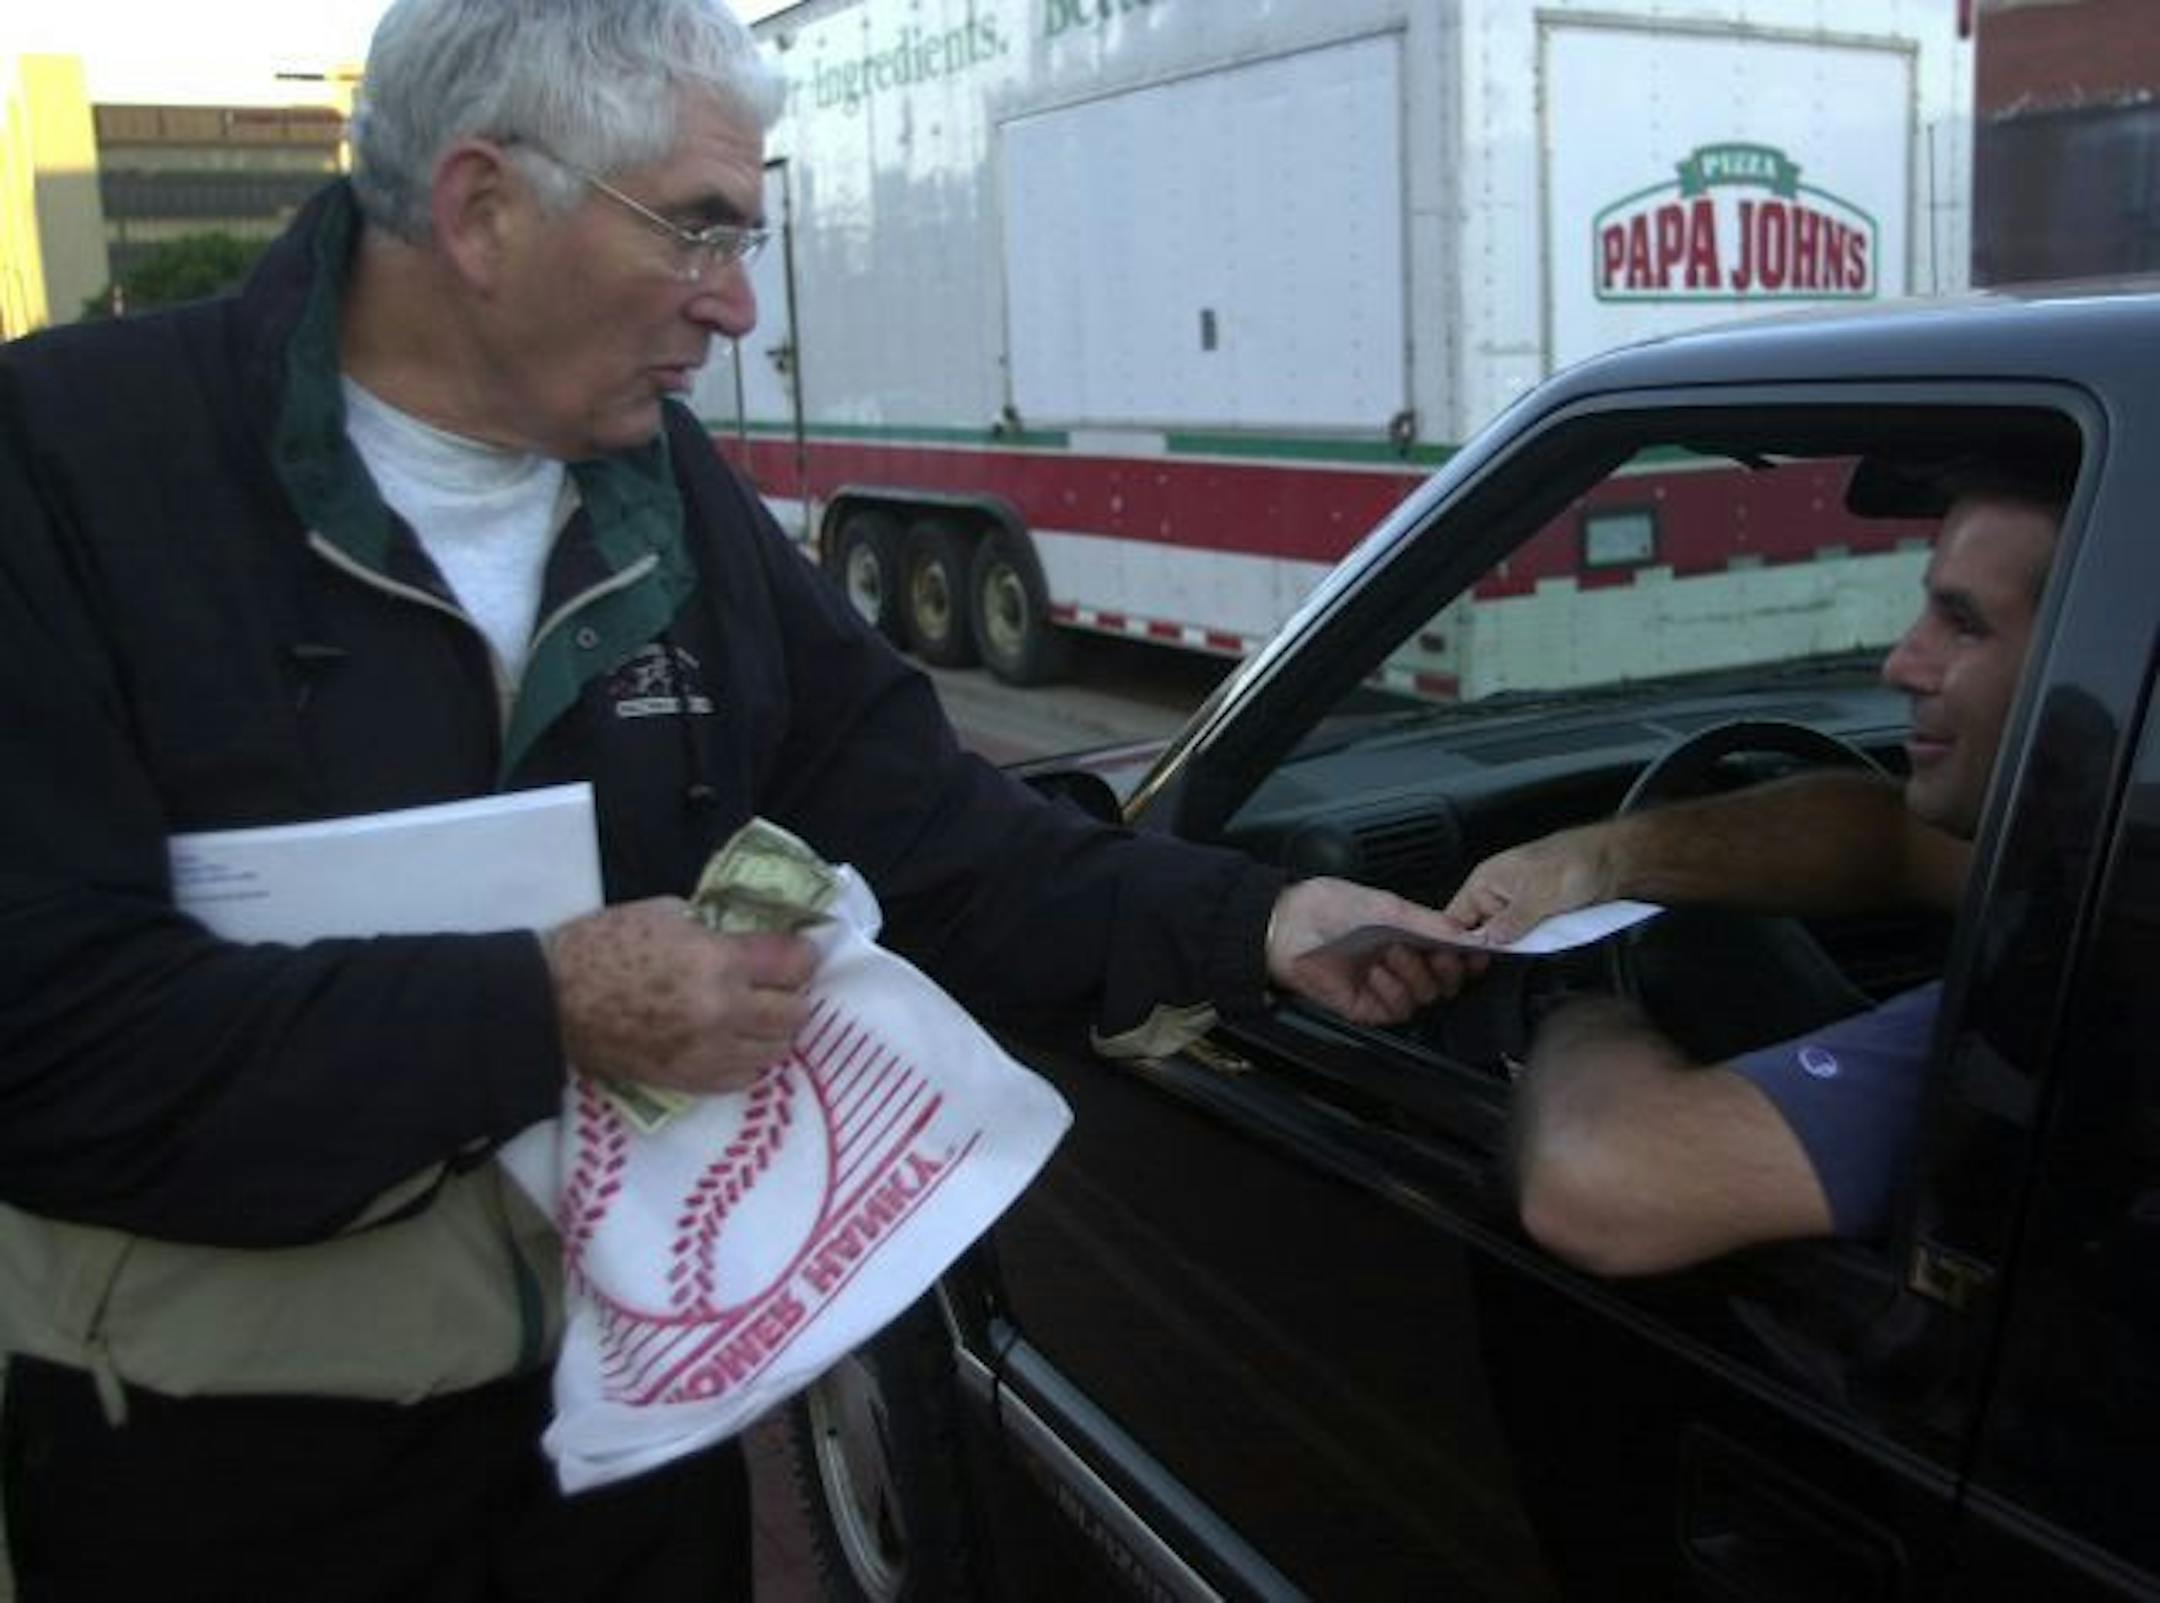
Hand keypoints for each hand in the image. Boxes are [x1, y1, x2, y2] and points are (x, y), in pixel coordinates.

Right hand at [546, 898, 818, 1095]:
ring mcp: (709, 1054)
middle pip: (795, 1012)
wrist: (552, 1003)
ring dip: (774, 1029)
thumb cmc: (602, 946)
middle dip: (793, 993)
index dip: (803, 954)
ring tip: (758, 1013)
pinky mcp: (691, 1082)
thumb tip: (749, 938)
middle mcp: (724, 1014)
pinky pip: (746, 1078)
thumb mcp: (666, 913)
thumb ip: (715, 928)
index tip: (798, 950)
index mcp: (719, 963)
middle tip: (778, 982)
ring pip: (776, 1050)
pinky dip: (750, 1059)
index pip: (794, 964)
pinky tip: (735, 1041)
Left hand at [1264, 878, 1480, 1024]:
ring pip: (1425, 998)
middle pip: (1446, 982)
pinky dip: (1391, 992)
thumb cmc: (1329, 907)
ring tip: (1389, 955)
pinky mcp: (1367, 1007)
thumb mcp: (1388, 906)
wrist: (1288, 926)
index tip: (1476, 954)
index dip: (1467, 958)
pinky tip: (1374, 974)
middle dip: (1444, 968)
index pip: (1452, 954)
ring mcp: (1384, 986)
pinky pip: (1397, 1010)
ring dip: (1412, 976)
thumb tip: (1467, 935)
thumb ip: (1430, 923)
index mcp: (1409, 936)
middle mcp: (1400, 963)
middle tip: (1434, 954)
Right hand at [1442, 824, 1613, 947]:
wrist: (1614, 861)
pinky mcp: (1538, 917)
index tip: (1465, 964)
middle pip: (1478, 932)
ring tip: (1523, 952)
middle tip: (1495, 963)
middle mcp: (1498, 894)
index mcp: (1486, 881)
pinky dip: (1532, 947)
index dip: (1456, 941)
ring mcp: (1518, 907)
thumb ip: (1510, 922)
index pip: (1455, 918)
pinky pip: (1526, 938)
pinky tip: (1538, 950)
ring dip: (1513, 949)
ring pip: (1504, 938)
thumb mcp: (1538, 896)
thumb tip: (1489, 942)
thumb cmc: (1576, 861)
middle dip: (1487, 950)